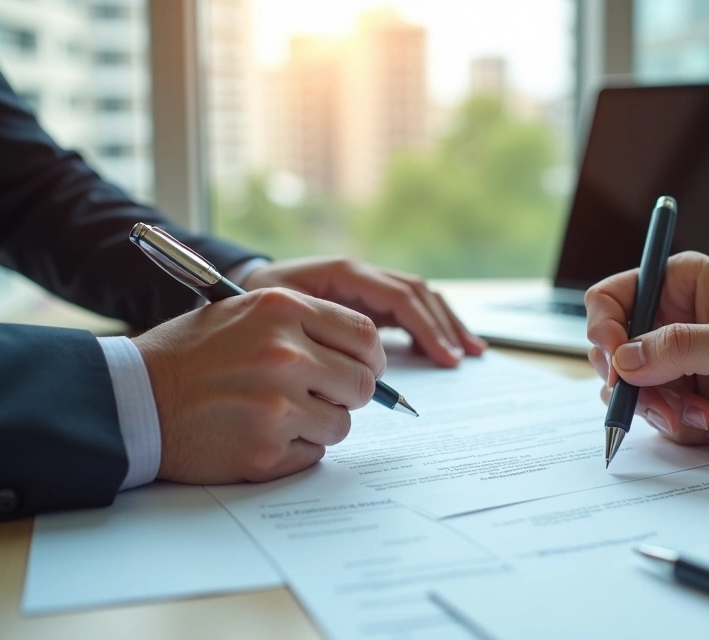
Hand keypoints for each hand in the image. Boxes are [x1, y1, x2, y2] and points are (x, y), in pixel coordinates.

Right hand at [133, 288, 386, 483]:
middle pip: (361, 384)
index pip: (364, 336)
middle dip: (346, 393)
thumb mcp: (245, 313)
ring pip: (340, 424)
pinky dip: (293, 449)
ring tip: (276, 413)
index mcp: (282, 310)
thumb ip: (304, 326)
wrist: (132, 400)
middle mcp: (285, 355)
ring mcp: (277, 406)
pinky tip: (257, 433)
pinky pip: (312, 454)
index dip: (370, 357)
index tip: (362, 367)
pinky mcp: (266, 449)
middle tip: (320, 395)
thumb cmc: (189, 355)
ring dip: (318, 423)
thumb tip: (364, 355)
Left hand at [242, 258, 486, 367]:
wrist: (238, 289)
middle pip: (417, 293)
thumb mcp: (276, 314)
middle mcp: (360, 274)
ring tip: (470, 351)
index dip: (425, 327)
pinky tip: (446, 347)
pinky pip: (408, 310)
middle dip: (444, 325)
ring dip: (446, 323)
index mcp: (343, 273)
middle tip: (463, 356)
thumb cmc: (252, 305)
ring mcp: (365, 286)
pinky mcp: (366, 301)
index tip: (443, 355)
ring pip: (419, 298)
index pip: (398, 296)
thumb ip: (314, 333)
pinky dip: (431, 326)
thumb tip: (361, 365)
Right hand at [585, 252, 708, 465]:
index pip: (614, 296)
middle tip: (662, 402)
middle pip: (615, 350)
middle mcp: (677, 319)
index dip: (606, 330)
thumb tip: (624, 360)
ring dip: (663, 410)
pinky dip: (682, 427)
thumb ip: (679, 348)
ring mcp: (682, 361)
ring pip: (632, 390)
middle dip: (635, 384)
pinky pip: (657, 416)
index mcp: (686, 284)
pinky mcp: (690, 397)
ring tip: (706, 416)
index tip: (616, 364)